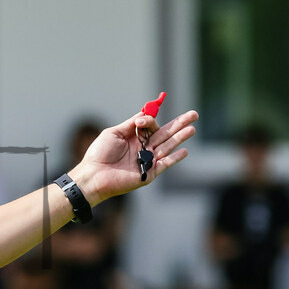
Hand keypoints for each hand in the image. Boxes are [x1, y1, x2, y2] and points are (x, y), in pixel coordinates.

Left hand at [70, 109, 198, 204]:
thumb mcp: (113, 133)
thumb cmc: (99, 154)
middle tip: (194, 114)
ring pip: (167, 146)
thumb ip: (131, 124)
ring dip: (180, 137)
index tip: (141, 123)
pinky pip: (164, 164)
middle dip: (179, 124)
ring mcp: (146, 161)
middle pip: (165, 134)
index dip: (150, 121)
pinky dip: (174, 158)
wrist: (93, 175)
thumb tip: (145, 113)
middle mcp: (142, 149)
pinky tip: (184, 151)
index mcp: (134, 138)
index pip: (151, 126)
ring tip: (192, 128)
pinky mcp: (148, 174)